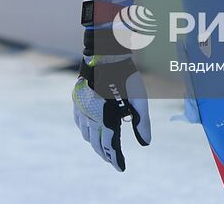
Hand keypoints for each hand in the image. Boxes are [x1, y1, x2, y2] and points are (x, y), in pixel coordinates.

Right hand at [72, 55, 150, 170]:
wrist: (105, 54)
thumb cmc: (125, 76)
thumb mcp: (139, 99)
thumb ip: (142, 122)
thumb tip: (146, 143)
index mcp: (105, 118)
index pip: (109, 146)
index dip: (115, 159)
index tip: (121, 168)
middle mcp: (90, 116)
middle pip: (96, 144)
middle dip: (105, 154)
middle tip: (113, 160)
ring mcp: (81, 109)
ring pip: (85, 135)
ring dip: (94, 143)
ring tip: (104, 147)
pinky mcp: (77, 100)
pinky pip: (79, 122)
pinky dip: (85, 130)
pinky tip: (91, 129)